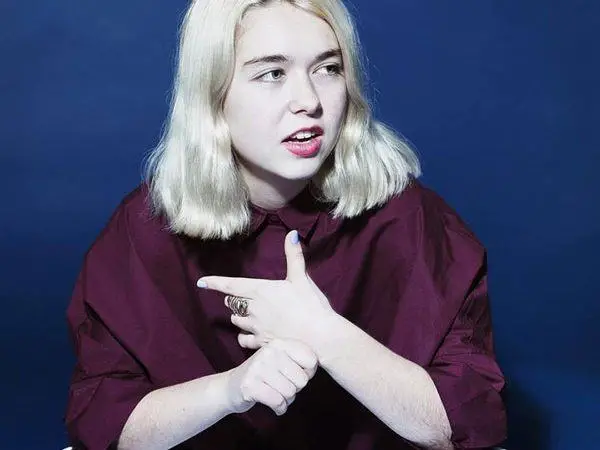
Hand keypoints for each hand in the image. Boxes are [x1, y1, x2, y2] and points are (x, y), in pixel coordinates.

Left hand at [198, 230, 337, 350]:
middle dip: (232, 299)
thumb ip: (294, 256)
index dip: (214, 282)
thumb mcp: (302, 278)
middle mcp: (254, 309)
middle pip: (233, 302)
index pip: (231, 285)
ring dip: (238, 316)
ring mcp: (257, 328)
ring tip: (244, 315)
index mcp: (261, 290)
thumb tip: (292, 234)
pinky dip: (244, 337)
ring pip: (237, 321)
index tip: (202, 282)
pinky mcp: (262, 343)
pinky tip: (249, 335)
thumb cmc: (311, 305)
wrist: (320, 337)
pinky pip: (244, 340)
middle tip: (236, 297)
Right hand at [226, 339, 317, 415]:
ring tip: (276, 393)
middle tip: (282, 385)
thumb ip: (299, 359)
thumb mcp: (281, 360)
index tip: (295, 374)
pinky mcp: (250, 385)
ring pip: (290, 392)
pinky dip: (279, 408)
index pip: (311, 360)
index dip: (308, 373)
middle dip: (295, 388)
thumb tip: (316, 365)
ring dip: (286, 399)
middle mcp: (269, 352)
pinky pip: (278, 402)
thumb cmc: (264, 374)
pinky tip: (274, 405)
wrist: (231, 387)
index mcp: (280, 343)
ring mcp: (258, 368)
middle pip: (302, 380)